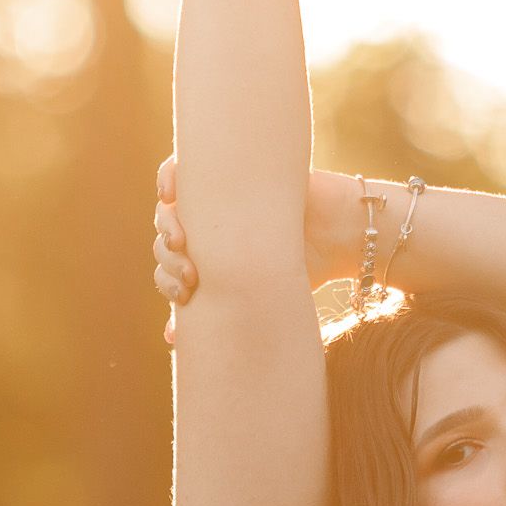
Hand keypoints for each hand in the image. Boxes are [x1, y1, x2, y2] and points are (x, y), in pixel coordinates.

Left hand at [152, 155, 348, 343]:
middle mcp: (207, 228)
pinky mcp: (223, 172)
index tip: (185, 296)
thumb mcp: (260, 298)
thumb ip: (219, 314)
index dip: (167, 282)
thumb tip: (170, 337)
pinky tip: (169, 193)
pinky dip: (167, 176)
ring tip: (181, 241)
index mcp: (211, 258)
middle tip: (189, 274)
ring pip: (168, 208)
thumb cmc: (306, 269)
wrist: (340, 234)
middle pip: (165, 239)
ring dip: (165, 225)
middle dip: (168, 259)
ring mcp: (212, 199)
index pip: (169, 268)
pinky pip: (180, 168)